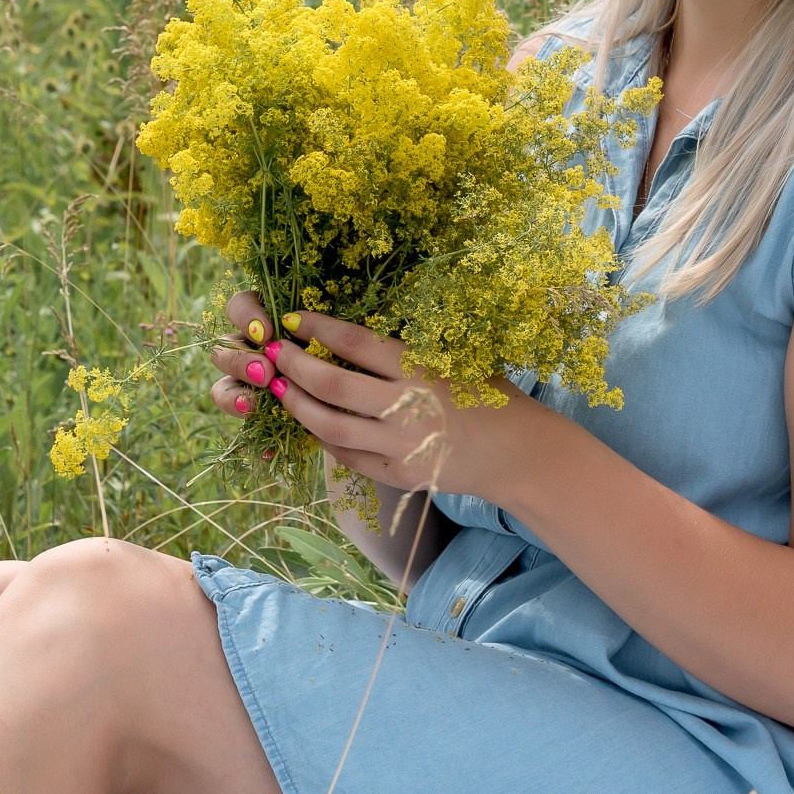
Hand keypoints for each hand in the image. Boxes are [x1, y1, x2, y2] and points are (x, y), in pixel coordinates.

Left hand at [206, 293, 557, 498]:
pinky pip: (348, 457)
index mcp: (421, 369)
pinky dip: (325, 439)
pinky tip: (313, 423)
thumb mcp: (452, 360)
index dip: (318, 328)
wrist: (518, 453)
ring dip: (298, 406)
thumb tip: (344, 337)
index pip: (356, 343)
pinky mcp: (398, 475)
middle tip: (274, 352)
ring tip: (282, 389)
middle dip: (295, 366)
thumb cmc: (489, 395)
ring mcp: (399, 447)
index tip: (293, 318)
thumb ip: (404, 354)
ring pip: (330, 427)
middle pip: (332, 385)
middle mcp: (406, 407)